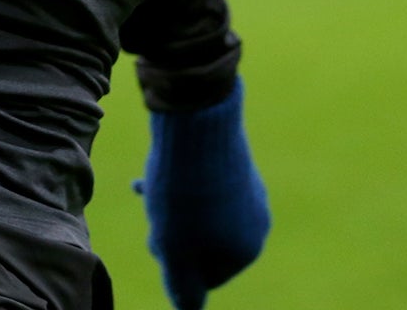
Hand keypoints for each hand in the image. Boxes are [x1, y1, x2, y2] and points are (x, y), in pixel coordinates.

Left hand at [135, 77, 269, 309]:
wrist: (199, 121)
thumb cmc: (183, 193)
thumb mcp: (174, 249)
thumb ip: (182, 286)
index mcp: (246, 250)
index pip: (205, 276)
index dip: (175, 260)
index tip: (160, 237)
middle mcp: (256, 221)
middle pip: (202, 241)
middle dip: (173, 231)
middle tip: (154, 212)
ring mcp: (249, 189)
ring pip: (200, 210)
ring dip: (174, 206)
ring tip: (150, 188)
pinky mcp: (237, 160)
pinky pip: (205, 183)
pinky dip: (181, 182)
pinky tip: (155, 171)